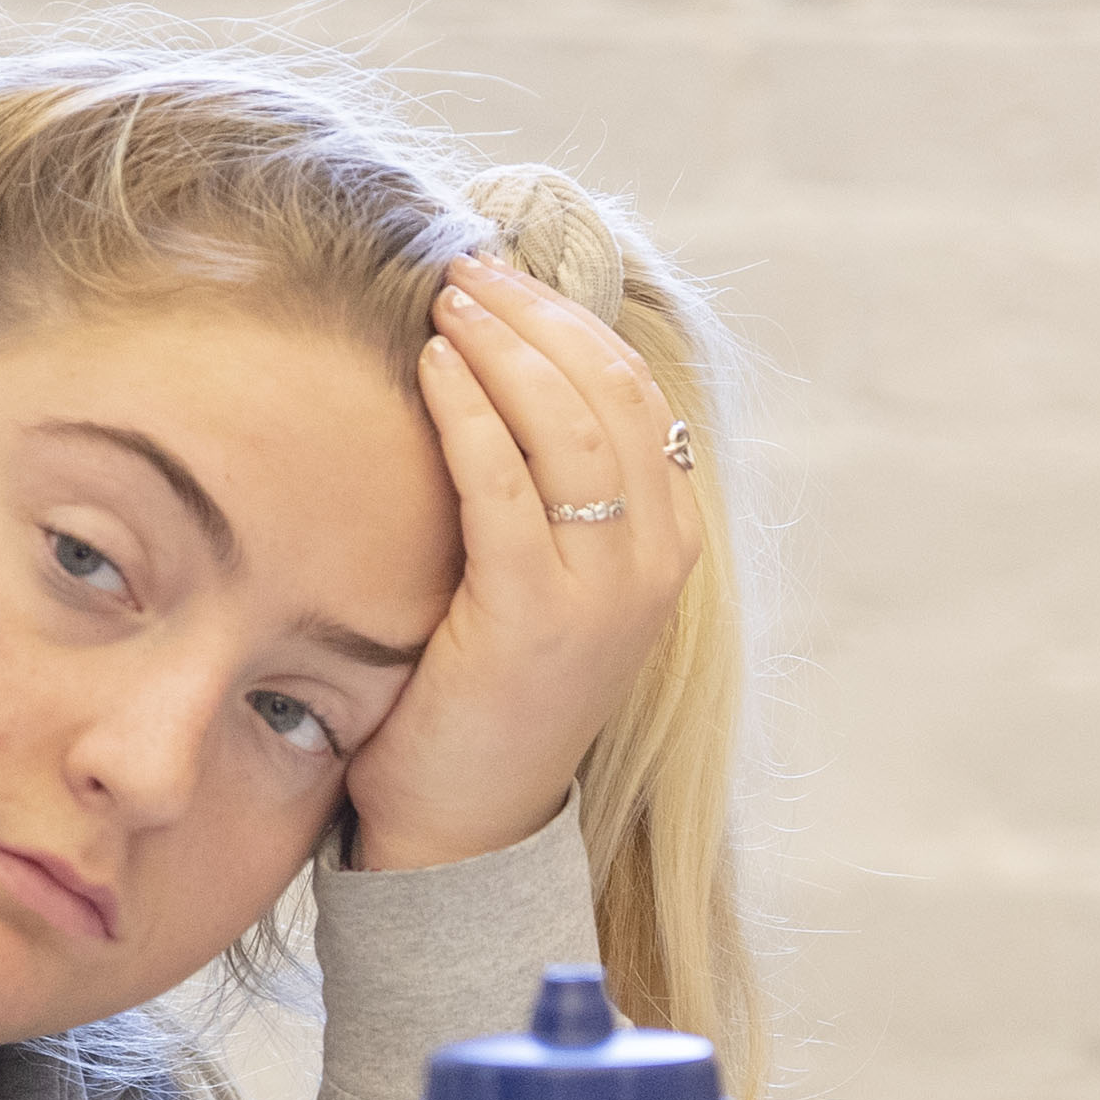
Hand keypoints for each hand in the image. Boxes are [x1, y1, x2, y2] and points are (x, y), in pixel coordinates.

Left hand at [345, 252, 700, 873]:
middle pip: (608, 394)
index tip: (502, 278)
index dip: (570, 321)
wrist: (467, 830)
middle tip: (463, 269)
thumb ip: (553, 497)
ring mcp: (604, 593)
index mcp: (669, 548)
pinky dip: (467, 410)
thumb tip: (509, 378)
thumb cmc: (487, 697)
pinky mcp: (534, 616)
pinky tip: (429, 367)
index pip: (637, 398)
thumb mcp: (546, 584)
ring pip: (566, 425)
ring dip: (500, 345)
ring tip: (442, 302)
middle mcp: (653, 565)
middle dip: (533, 315)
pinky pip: (503, 484)